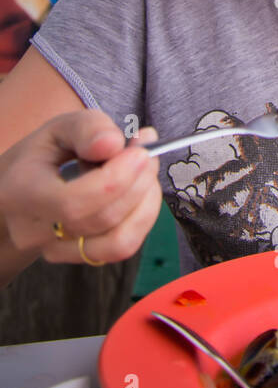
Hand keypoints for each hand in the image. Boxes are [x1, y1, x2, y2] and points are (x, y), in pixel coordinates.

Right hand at [0, 110, 162, 269]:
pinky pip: (120, 248)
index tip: (140, 152)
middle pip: (101, 220)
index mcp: (22, 193)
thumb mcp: (58, 129)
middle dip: (138, 184)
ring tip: (146, 173)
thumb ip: (86, 129)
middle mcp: (34, 231)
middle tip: (148, 154)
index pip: (73, 202)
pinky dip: (142, 218)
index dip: (116, 179)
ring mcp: (56, 251)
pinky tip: (140, 192)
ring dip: (146, 204)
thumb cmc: (42, 157)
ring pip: (117, 242)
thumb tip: (114, 144)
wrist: (20, 193)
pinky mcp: (78, 259)